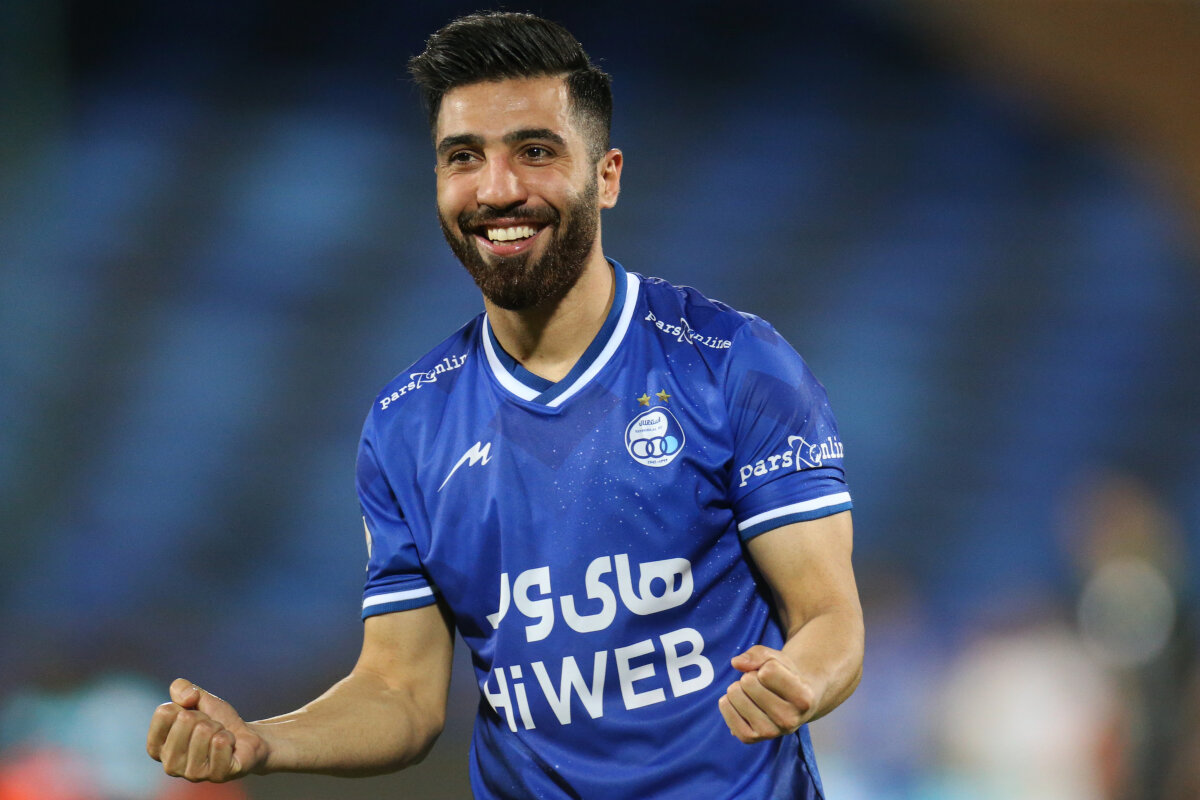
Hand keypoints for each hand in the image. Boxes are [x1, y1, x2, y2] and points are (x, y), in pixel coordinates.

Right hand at [147, 678, 267, 781]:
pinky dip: (229, 736)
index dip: (184, 706)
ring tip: (220, 736)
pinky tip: (230, 745)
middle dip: (204, 717)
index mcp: (158, 747)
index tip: (193, 715)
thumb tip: (187, 697)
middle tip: (211, 727)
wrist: (246, 737)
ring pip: (204, 731)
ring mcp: (192, 774)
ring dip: (218, 727)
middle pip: (185, 720)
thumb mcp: (197, 697)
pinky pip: (221, 742)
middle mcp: (170, 765)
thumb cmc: (216, 720)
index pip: (164, 713)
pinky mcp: (217, 775)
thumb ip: (181, 688)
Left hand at [718, 645, 815, 742]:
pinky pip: (726, 710)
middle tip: (762, 686)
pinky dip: (727, 701)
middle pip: (748, 682)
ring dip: (739, 688)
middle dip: (751, 676)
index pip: (768, 670)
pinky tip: (741, 704)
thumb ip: (759, 654)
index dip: (766, 666)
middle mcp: (789, 720)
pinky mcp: (750, 738)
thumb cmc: (785, 678)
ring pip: (734, 694)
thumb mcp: (779, 659)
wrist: (790, 705)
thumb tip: (736, 663)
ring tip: (754, 695)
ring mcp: (770, 733)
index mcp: (804, 699)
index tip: (775, 674)